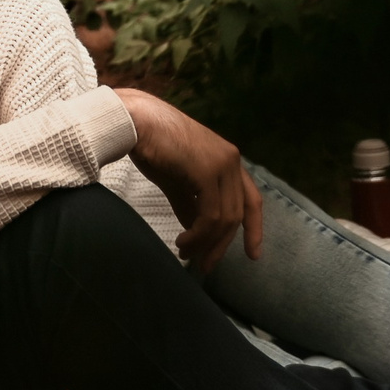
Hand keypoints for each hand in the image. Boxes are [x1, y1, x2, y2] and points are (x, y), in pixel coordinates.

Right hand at [114, 89, 263, 273]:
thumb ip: (192, 206)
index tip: (252, 255)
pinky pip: (211, 214)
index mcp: (228, 160)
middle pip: (237, 215)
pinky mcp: (207, 170)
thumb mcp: (178, 183)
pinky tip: (183, 242)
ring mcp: (222, 164)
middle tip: (205, 267)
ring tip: (186, 253)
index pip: (252, 200)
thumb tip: (198, 234)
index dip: (254, 229)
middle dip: (221, 246)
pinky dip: (199, 234)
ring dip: (205, 243)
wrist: (134, 122)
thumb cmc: (152, 147)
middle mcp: (232, 160)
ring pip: (225, 218)